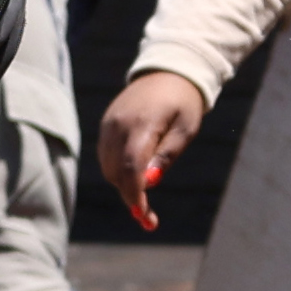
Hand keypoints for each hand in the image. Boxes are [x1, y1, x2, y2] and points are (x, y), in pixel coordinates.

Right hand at [99, 69, 211, 227]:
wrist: (167, 72)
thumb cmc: (183, 103)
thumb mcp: (185, 129)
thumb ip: (166, 155)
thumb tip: (149, 182)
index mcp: (141, 124)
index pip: (131, 167)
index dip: (135, 195)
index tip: (144, 217)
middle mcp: (119, 125)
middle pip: (116, 172)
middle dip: (131, 197)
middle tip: (149, 218)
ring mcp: (109, 125)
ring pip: (108, 168)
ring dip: (123, 187)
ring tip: (144, 200)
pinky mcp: (105, 126)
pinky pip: (106, 157)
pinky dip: (117, 173)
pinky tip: (134, 178)